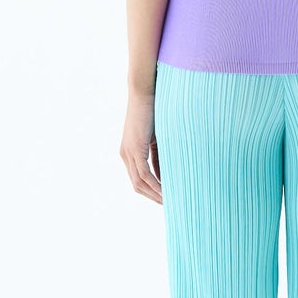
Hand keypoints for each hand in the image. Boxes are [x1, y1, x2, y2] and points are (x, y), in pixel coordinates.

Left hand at [120, 87, 162, 203]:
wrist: (145, 91)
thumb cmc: (155, 110)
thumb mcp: (159, 138)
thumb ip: (161, 156)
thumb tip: (168, 174)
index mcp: (130, 153)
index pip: (139, 180)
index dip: (152, 192)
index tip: (168, 200)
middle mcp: (125, 155)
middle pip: (138, 186)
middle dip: (154, 198)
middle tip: (171, 207)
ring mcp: (128, 153)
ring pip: (139, 183)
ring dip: (155, 195)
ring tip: (171, 203)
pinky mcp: (134, 149)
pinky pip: (144, 174)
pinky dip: (155, 185)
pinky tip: (166, 192)